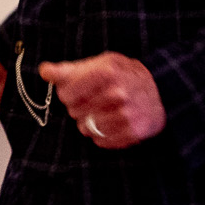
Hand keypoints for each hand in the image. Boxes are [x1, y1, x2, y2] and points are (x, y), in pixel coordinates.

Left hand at [39, 53, 164, 149]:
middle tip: (95, 99)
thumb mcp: (99, 64)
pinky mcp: (132, 132)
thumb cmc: (123, 75)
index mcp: (107, 72)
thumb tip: (44, 71)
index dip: (68, 93)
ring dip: (89, 122)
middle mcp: (118, 93)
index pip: (66, 94)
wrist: (161, 91)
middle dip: (79, 107)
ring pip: (85, 128)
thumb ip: (68, 69)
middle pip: (74, 111)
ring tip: (103, 111)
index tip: (78, 90)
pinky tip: (111, 122)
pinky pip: (100, 141)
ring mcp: (126, 114)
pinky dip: (101, 134)